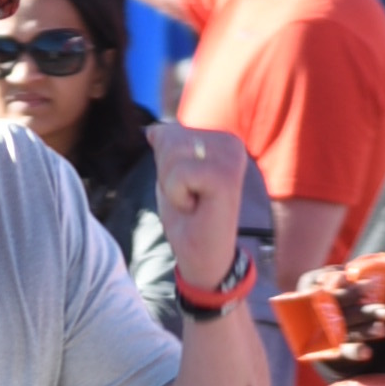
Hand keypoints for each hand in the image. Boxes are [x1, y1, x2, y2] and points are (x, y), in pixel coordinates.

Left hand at [148, 120, 248, 301]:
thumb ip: (166, 149)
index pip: (169, 132)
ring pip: (171, 153)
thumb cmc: (188, 218)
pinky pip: (178, 173)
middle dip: (166, 173)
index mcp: (221, 139)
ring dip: (172, 185)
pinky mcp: (226, 177)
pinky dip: (177, 195)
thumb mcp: (171, 175)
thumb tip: (152, 130)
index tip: (187, 188)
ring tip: (192, 202)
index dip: (164, 165)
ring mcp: (232, 158)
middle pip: (169, 139)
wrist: (202, 256)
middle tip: (188, 197)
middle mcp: (231, 143)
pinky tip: (195, 208)